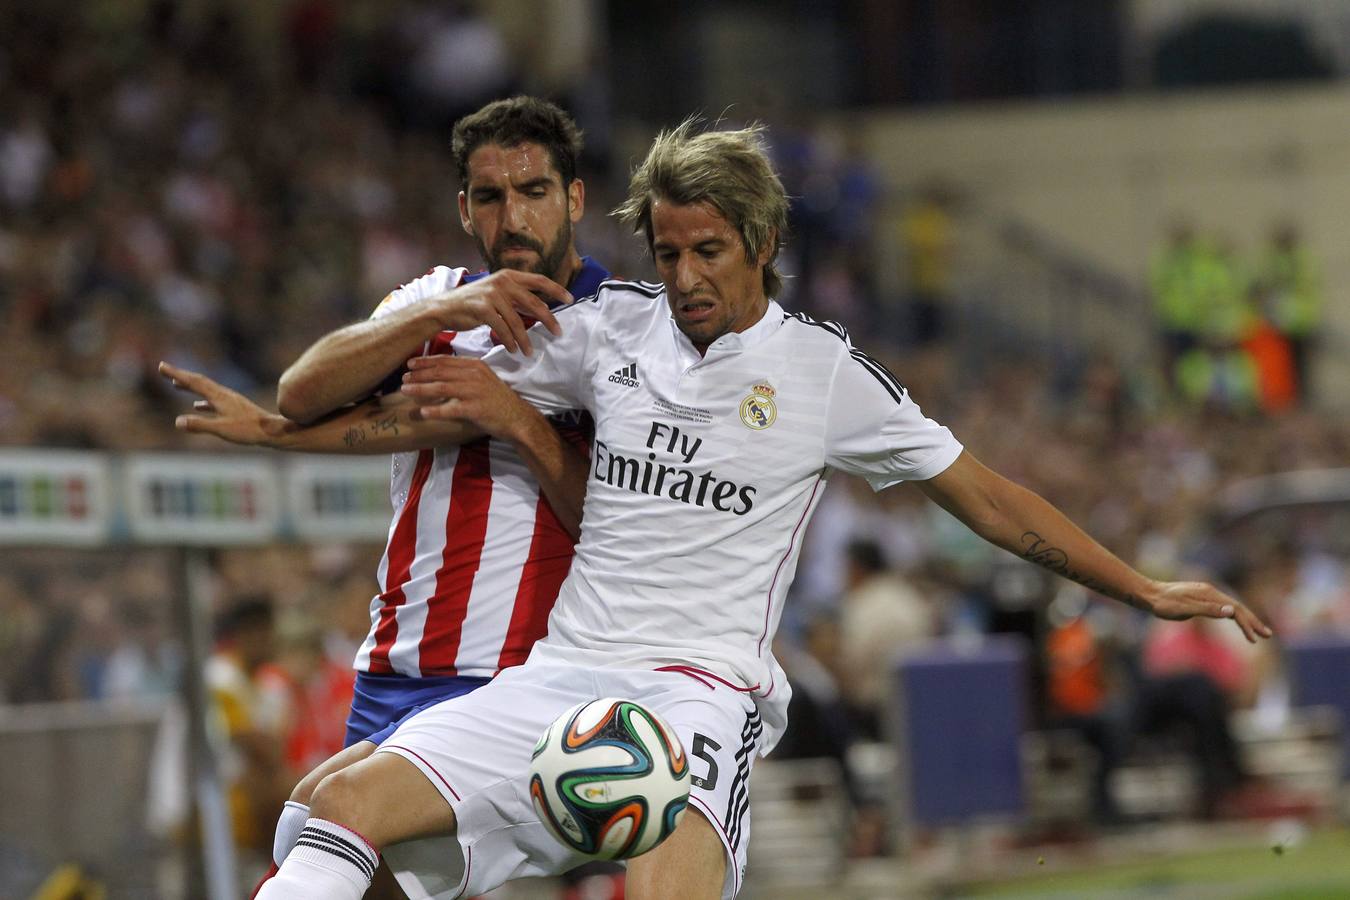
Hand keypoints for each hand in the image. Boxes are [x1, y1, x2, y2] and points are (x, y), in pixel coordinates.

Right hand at [159, 362, 290, 446]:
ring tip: (176, 384)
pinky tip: (198, 406)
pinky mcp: (235, 409)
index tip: (161, 365)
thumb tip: (177, 422)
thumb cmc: (248, 431)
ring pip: (206, 390)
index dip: (177, 374)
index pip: (194, 382)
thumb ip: (200, 425)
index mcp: (219, 396)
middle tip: (164, 369)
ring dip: (190, 386)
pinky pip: (214, 401)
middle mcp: (224, 394)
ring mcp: (230, 401)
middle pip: (199, 381)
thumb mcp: (221, 429)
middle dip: (180, 375)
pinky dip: (202, 401)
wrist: (272, 431)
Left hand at [399, 355, 535, 439]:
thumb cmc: (498, 400)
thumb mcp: (483, 379)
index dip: (425, 362)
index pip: (445, 360)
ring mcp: (475, 391)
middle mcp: (474, 375)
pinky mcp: (476, 409)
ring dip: (421, 388)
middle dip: (419, 374)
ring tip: (405, 391)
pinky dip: (435, 410)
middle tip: (403, 378)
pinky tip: (423, 412)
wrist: (517, 418)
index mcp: (475, 366)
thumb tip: (441, 371)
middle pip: (440, 371)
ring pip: (442, 387)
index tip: (410, 364)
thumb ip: (464, 373)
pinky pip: (451, 409)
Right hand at [426, 270, 566, 355]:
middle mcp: (502, 282)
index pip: (539, 280)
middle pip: (534, 302)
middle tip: (558, 332)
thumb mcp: (498, 295)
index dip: (556, 289)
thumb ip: (518, 299)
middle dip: (548, 320)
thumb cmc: (474, 304)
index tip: (570, 299)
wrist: (445, 308)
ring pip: (518, 321)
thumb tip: (543, 309)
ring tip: (529, 352)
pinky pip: (502, 329)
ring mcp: (492, 294)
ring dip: (525, 339)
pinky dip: (510, 341)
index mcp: (509, 276)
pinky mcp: (483, 308)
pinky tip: (514, 349)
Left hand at [1146, 580, 1273, 642]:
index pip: (1235, 609)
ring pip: (1230, 607)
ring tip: (1257, 632)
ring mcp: (1205, 594)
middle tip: (1268, 635)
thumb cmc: (1163, 604)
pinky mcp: (1200, 598)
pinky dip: (1232, 616)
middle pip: (1237, 607)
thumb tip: (1232, 611)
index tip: (1255, 638)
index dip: (1247, 623)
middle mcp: (1210, 591)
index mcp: (1209, 593)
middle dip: (1253, 621)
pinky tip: (1236, 622)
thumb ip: (1208, 610)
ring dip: (1245, 619)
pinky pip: (1222, 608)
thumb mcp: (1184, 609)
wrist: (1147, 594)